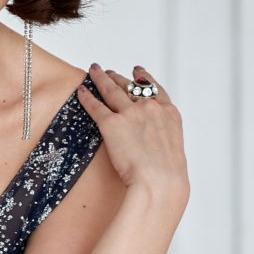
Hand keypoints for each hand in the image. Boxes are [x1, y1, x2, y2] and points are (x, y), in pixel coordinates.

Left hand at [77, 64, 188, 199]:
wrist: (160, 183)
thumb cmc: (167, 175)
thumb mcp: (172, 147)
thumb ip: (162, 135)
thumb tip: (152, 138)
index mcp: (169, 114)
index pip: (155, 89)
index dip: (144, 78)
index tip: (138, 71)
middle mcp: (150, 108)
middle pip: (130, 87)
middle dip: (118, 78)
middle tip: (109, 72)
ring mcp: (130, 114)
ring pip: (111, 89)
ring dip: (101, 78)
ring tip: (94, 71)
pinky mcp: (111, 123)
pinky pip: (95, 105)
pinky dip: (86, 96)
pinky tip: (81, 90)